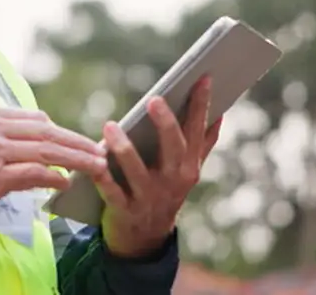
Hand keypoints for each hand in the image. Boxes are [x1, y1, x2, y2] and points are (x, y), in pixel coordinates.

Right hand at [0, 104, 108, 228]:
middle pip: (45, 131)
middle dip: (76, 143)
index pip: (35, 119)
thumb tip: (47, 140)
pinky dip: (53, 177)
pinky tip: (65, 183)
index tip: (81, 141)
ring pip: (45, 150)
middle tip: (98, 152)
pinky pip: (33, 172)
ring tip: (94, 167)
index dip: (62, 130)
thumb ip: (9, 137)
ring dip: (74, 159)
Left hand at [94, 76, 221, 258]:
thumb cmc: (164, 190)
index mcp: (189, 167)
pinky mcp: (124, 210)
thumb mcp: (186, 170)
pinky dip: (102, 176)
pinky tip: (94, 158)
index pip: (197, 132)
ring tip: (110, 125)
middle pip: (173, 150)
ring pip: (137, 171)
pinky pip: (111, 192)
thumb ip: (202, 143)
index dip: (201, 105)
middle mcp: (173, 181)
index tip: (203, 78)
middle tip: (154, 98)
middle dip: (166, 124)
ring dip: (124, 148)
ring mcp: (149, 197)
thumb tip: (221, 111)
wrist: (144, 238)